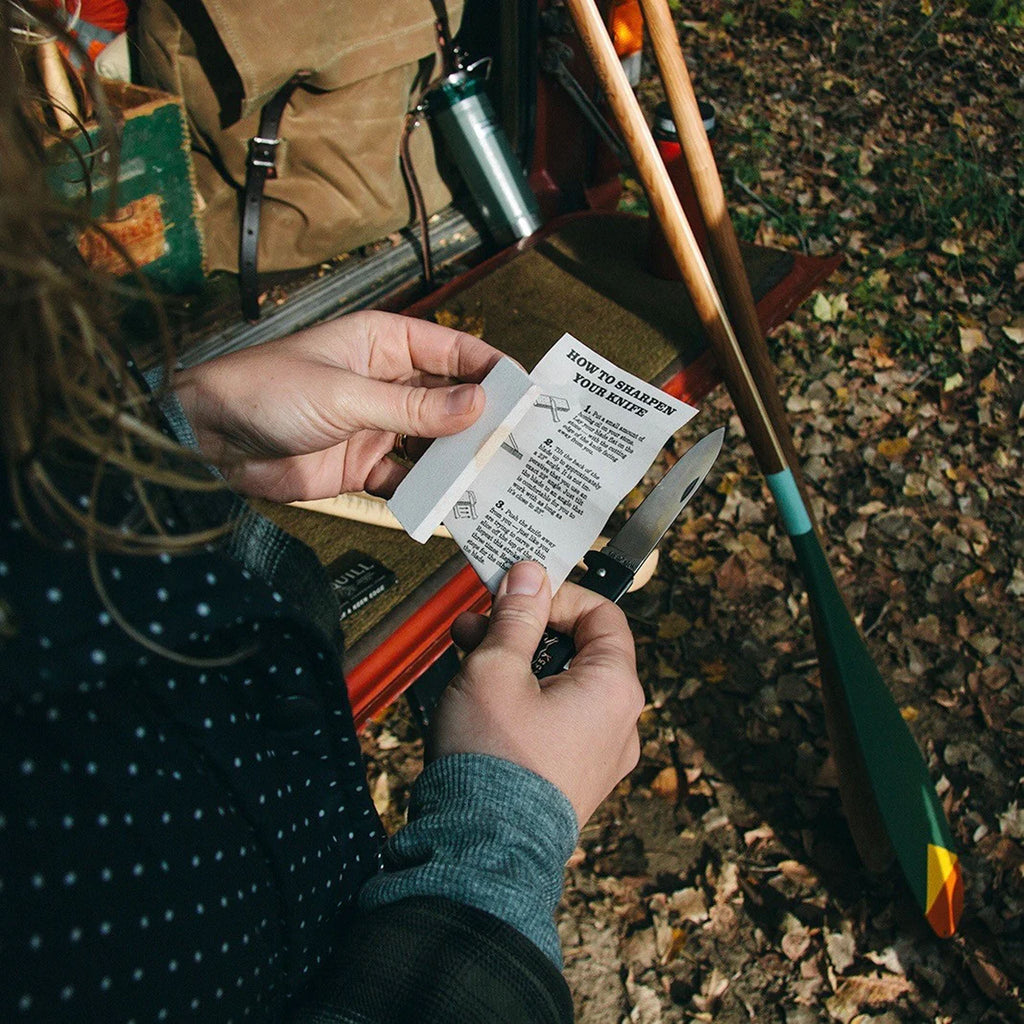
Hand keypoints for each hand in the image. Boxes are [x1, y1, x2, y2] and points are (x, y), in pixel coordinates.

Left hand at [172, 311, 502, 501]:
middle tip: (523, 439)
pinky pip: (405, 478)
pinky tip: (450, 502)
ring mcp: (375, 424)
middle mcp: (386, 381)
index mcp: (383, 344)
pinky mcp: (360, 464)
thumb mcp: (346, 394)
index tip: (526, 391)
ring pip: (433, 440)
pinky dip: (426, 491)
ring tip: (498, 474)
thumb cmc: (264, 391)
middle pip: (449, 397)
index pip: (453, 349)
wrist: (207, 439)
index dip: (491, 368)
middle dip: (483, 418)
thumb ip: (413, 406)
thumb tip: (476, 404)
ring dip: (460, 457)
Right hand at [431, 561, 644, 826]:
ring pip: (562, 686)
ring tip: (467, 656)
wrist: (480, 853)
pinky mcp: (573, 778)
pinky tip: (481, 697)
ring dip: (517, 663)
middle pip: (579, 650)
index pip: (603, 615)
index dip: (558, 596)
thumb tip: (529, 576)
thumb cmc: (493, 762)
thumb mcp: (496, 669)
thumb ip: (516, 617)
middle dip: (526, 629)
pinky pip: (556, 721)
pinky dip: (524, 700)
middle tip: (480, 622)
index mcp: (614, 689)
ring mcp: (598, 755)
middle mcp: (618, 723)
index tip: (518, 593)